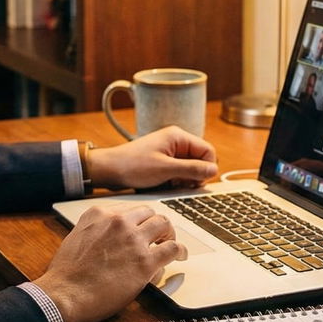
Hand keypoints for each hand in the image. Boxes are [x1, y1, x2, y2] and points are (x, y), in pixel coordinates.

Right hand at [35, 202, 185, 321]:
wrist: (66, 294)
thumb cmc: (66, 274)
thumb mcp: (76, 238)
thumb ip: (94, 232)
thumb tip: (106, 239)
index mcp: (99, 214)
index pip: (129, 209)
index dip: (139, 220)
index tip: (142, 228)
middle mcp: (118, 221)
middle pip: (149, 213)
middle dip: (155, 224)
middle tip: (159, 236)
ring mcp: (133, 240)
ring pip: (164, 224)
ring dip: (169, 233)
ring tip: (170, 244)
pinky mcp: (145, 261)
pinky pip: (173, 248)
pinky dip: (180, 251)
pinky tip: (181, 256)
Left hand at [89, 126, 217, 190]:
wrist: (109, 170)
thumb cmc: (132, 165)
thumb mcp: (165, 169)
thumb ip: (192, 169)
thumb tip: (213, 170)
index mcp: (178, 136)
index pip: (208, 151)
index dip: (206, 168)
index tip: (197, 181)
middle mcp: (176, 142)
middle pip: (200, 160)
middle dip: (194, 175)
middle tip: (180, 184)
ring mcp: (169, 151)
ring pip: (189, 168)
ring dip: (184, 179)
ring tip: (169, 184)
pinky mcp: (163, 161)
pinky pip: (178, 172)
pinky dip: (175, 180)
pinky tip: (165, 184)